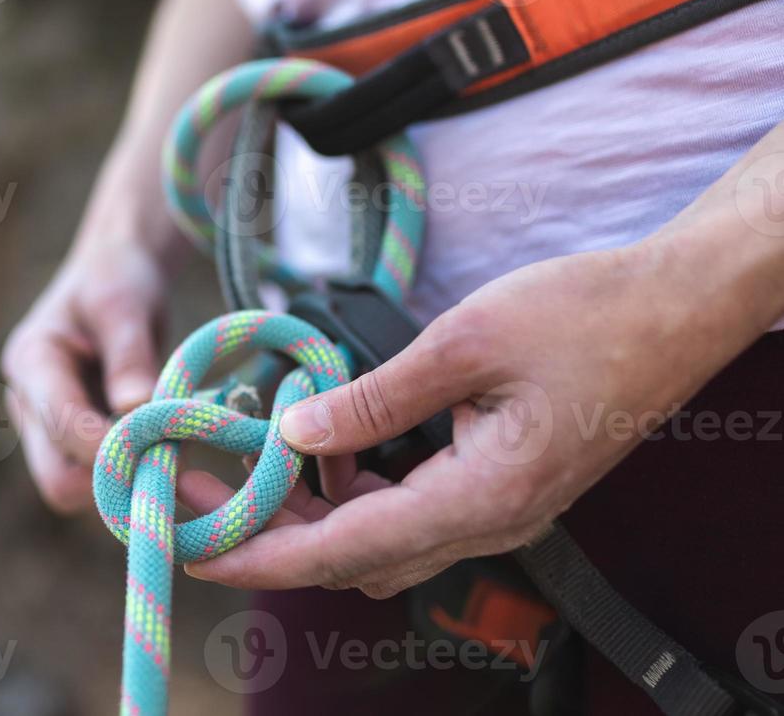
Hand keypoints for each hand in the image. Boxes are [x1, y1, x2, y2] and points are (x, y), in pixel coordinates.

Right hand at [1, 237, 169, 512]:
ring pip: (81, 487)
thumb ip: (130, 357)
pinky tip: (170, 442)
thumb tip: (137, 410)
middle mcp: (29, 403)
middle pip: (59, 480)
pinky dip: (136, 470)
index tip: (169, 451)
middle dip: (116, 480)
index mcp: (32, 363)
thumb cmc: (118, 276)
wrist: (117, 271)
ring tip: (177, 443)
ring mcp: (49, 425)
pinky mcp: (74, 438)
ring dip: (130, 478)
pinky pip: (101, 476)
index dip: (112, 449)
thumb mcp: (124, 304)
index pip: (62, 428)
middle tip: (175, 460)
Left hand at [178, 235, 769, 596]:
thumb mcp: (464, 344)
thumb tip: (294, 432)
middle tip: (199, 490)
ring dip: (311, 513)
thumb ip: (375, 399)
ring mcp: (499, 510)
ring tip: (247, 464)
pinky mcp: (501, 487)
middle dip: (268, 533)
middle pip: (353, 558)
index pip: (343, 550)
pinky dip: (355, 492)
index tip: (190, 545)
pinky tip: (323, 446)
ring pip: (379, 540)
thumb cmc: (583, 315)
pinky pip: (410, 512)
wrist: (676, 307)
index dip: (258, 553)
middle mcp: (489, 523)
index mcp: (482, 498)